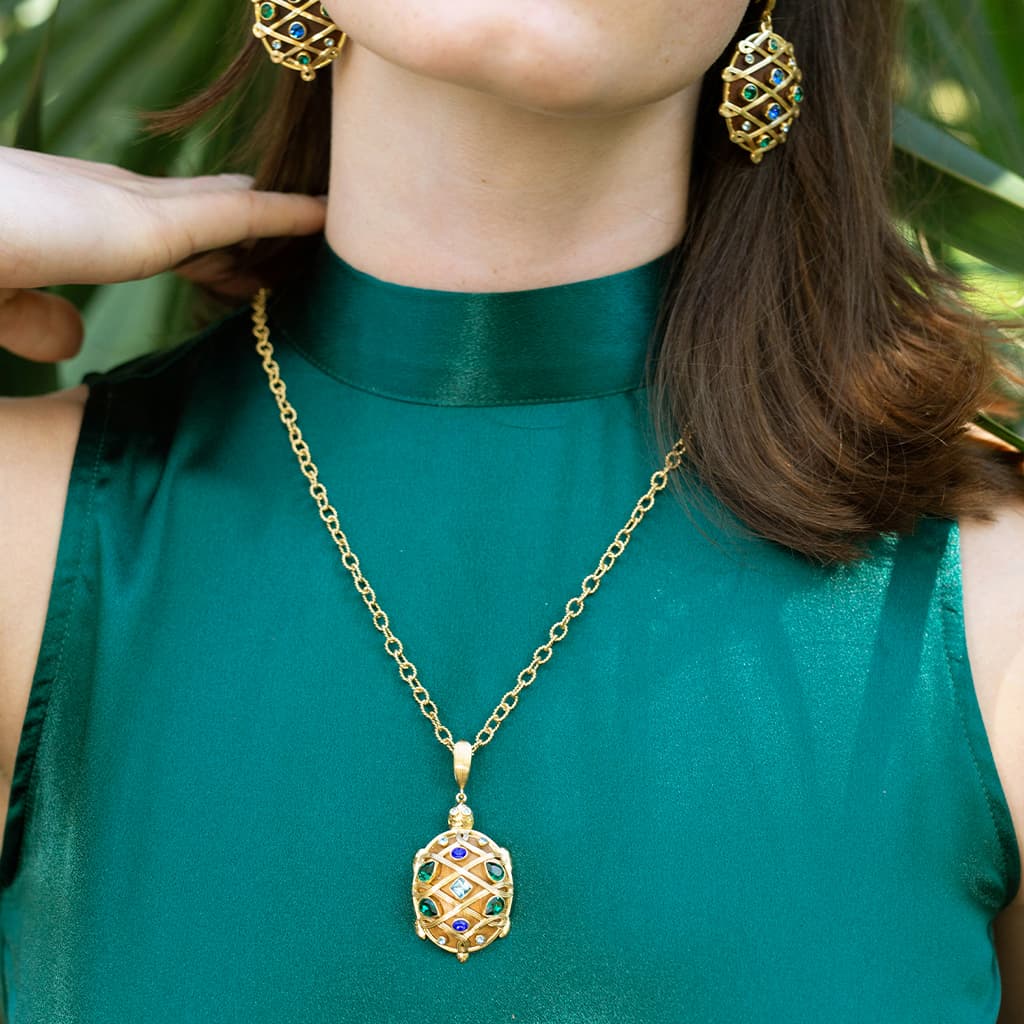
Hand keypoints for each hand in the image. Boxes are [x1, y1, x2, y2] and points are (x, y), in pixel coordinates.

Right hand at [0, 146, 326, 361]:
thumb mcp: (0, 300)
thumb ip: (34, 318)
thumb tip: (74, 343)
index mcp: (87, 225)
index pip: (168, 232)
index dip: (213, 247)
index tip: (247, 266)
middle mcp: (119, 205)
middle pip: (210, 212)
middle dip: (256, 226)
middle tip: (310, 236)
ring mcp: (139, 209)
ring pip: (237, 209)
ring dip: (283, 219)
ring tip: (338, 222)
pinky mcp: (152, 223)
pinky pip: (244, 215)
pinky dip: (289, 213)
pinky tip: (332, 216)